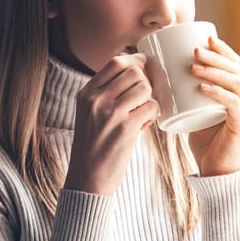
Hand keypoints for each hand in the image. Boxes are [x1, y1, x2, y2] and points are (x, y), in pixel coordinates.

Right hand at [63, 53, 158, 194]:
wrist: (86, 178)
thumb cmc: (93, 145)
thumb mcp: (89, 113)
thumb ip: (105, 93)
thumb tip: (136, 70)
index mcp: (86, 93)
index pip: (116, 62)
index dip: (136, 63)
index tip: (143, 72)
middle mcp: (96, 100)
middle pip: (134, 72)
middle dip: (146, 83)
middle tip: (144, 99)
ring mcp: (111, 113)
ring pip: (145, 88)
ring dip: (150, 99)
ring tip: (142, 113)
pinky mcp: (126, 128)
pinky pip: (151, 107)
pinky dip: (152, 115)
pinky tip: (143, 125)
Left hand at [187, 37, 239, 175]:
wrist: (216, 172)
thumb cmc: (206, 143)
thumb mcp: (198, 112)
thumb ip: (191, 96)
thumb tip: (166, 76)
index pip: (236, 65)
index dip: (222, 50)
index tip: (205, 38)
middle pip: (236, 70)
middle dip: (216, 56)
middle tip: (195, 50)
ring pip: (236, 83)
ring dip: (214, 71)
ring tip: (194, 67)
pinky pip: (233, 103)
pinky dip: (217, 93)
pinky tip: (202, 87)